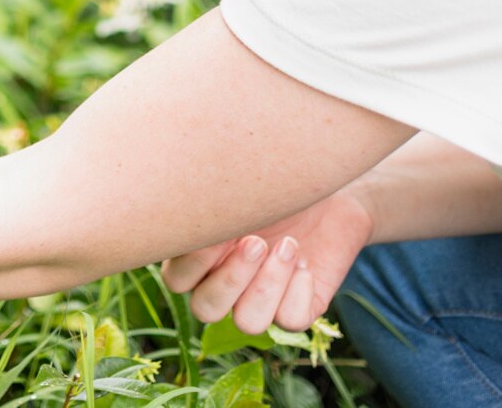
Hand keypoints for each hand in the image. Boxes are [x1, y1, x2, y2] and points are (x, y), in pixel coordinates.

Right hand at [158, 186, 373, 335]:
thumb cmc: (271, 178)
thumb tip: (191, 206)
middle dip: (232, 279)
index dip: (194, 262)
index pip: (177, 280)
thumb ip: (207, 200)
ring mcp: (262, 299)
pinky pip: (291, 320)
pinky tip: (306, 261)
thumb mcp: (237, 186)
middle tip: (257, 242)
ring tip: (288, 247)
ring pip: (249, 323)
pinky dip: (299, 291)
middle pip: (206, 310)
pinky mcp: (298, 307)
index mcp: (199, 256)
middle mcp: (225, 283)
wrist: (324, 189)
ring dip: (268, 286)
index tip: (220, 227)